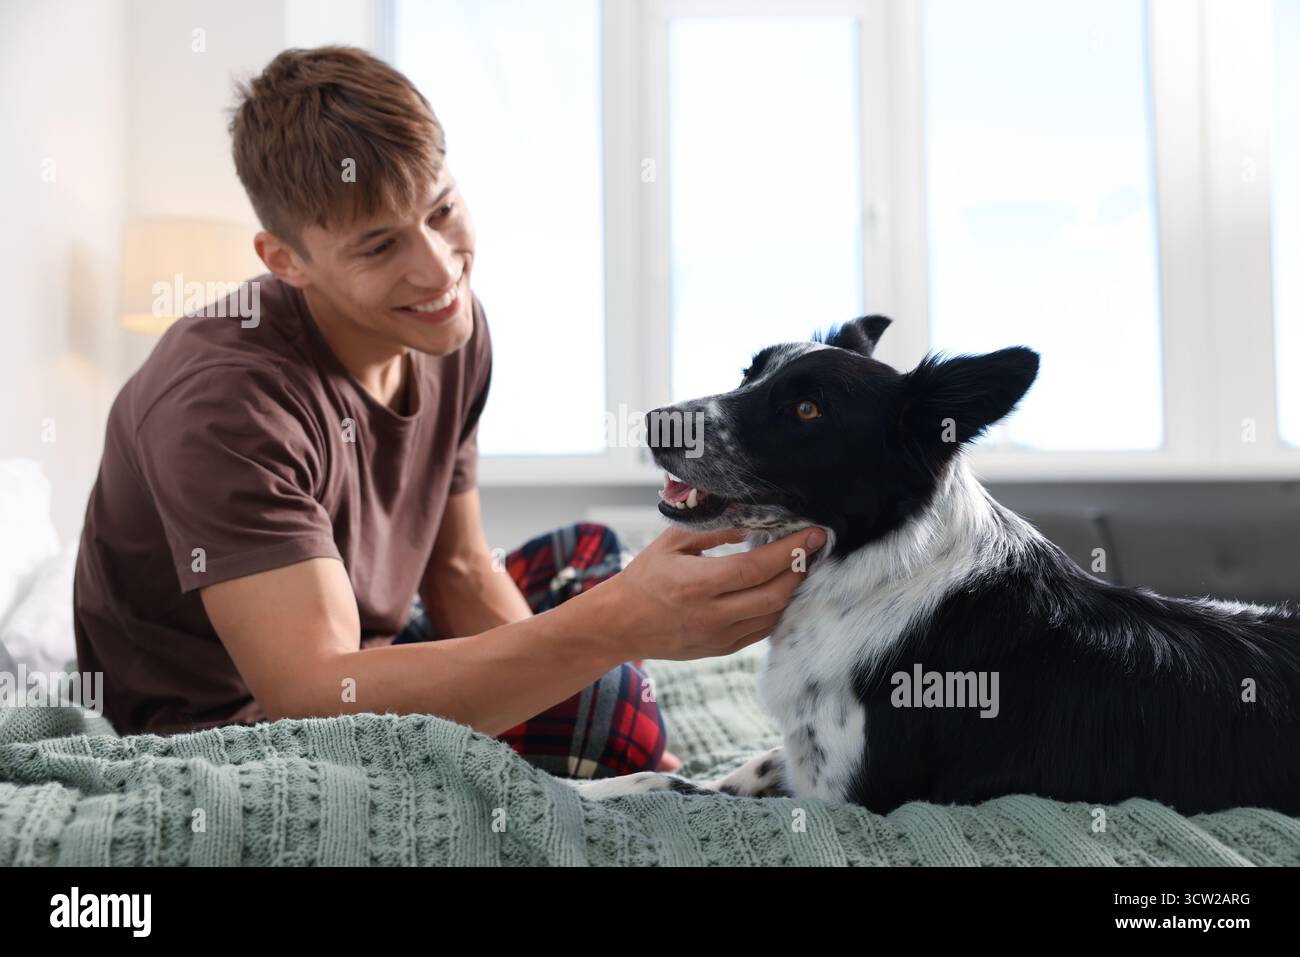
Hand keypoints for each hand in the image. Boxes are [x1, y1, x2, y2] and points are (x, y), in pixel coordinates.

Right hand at [595, 524, 825, 661]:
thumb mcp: (671, 543)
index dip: (791, 550)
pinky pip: (762, 630)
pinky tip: (780, 588)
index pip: (756, 567)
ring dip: (793, 589)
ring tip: (800, 565)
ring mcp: (719, 637)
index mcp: (697, 584)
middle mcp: (711, 615)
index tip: (813, 533)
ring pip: (774, 615)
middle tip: (813, 548)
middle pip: (774, 594)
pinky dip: (776, 608)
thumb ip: (712, 529)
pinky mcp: (722, 649)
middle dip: (801, 569)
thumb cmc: (644, 577)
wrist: (620, 625)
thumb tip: (751, 520)